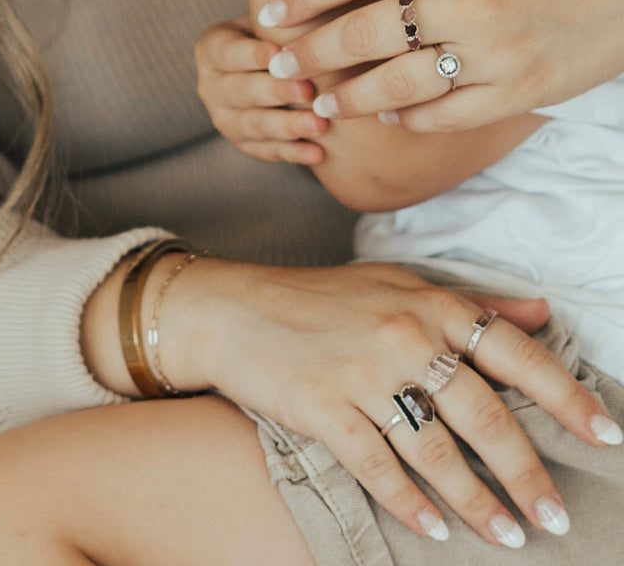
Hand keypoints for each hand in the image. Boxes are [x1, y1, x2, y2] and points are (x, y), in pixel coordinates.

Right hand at [161, 257, 621, 546]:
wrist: (235, 307)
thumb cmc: (322, 297)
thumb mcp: (400, 284)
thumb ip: (471, 302)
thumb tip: (539, 312)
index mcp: (430, 303)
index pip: (514, 352)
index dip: (565, 395)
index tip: (605, 433)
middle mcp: (404, 335)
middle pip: (482, 415)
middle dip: (526, 472)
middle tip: (556, 517)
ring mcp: (362, 372)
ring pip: (436, 451)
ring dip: (477, 503)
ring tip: (509, 537)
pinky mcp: (322, 407)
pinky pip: (377, 467)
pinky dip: (410, 503)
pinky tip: (435, 531)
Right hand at [195, 18, 327, 163]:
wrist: (274, 65)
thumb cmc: (280, 32)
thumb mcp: (272, 18)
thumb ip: (284, 15)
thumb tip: (317, 1)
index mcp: (212, 49)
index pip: (227, 52)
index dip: (252, 54)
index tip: (279, 52)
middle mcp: (210, 86)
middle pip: (240, 91)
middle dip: (275, 91)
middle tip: (307, 89)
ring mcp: (224, 119)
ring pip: (253, 126)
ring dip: (287, 126)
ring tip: (320, 125)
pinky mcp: (244, 144)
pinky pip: (267, 151)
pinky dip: (293, 153)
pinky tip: (317, 153)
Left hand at [254, 0, 623, 130]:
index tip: (269, 14)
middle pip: (361, 34)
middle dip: (309, 54)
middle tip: (280, 67)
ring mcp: (493, 49)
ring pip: (396, 86)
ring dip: (350, 99)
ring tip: (324, 104)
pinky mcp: (519, 89)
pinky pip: (446, 115)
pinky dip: (410, 120)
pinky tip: (389, 118)